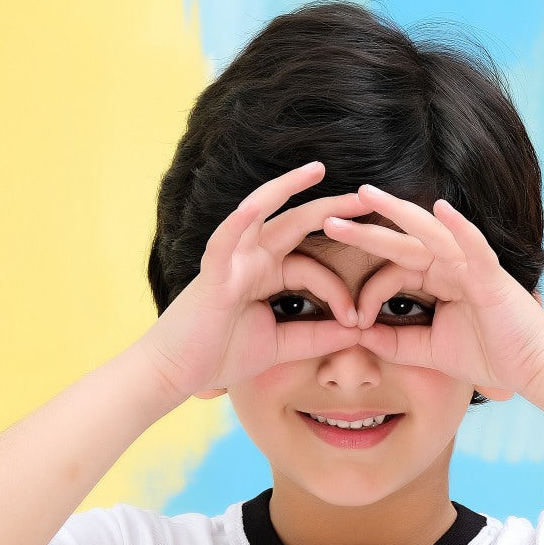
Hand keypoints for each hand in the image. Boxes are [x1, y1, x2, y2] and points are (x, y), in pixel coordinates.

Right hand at [140, 162, 370, 400]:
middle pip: (296, 224)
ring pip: (259, 213)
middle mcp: (250, 259)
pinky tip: (250, 208)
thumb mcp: (281, 346)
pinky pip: (223, 243)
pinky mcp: (212, 275)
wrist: (177, 373)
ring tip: (316, 170)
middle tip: (366, 196)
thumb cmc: (221, 355)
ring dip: (286, 188)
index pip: (313, 268)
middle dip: (331, 208)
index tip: (358, 321)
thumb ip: (317, 336)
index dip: (340, 292)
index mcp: (267, 275)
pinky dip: (236, 225)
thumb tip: (358, 332)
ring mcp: (230, 262)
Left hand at [319, 183, 543, 401]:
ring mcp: (473, 266)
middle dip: (365, 229)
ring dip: (399, 212)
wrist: (532, 370)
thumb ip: (395, 342)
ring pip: (430, 233)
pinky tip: (441, 210)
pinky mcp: (493, 277)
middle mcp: (453, 265)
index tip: (351, 319)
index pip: (391, 272)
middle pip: (402, 241)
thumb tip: (358, 334)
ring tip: (367, 195)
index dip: (367, 292)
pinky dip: (459, 228)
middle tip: (327, 217)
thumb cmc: (489, 357)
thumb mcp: (429, 352)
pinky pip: (474, 247)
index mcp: (438, 280)